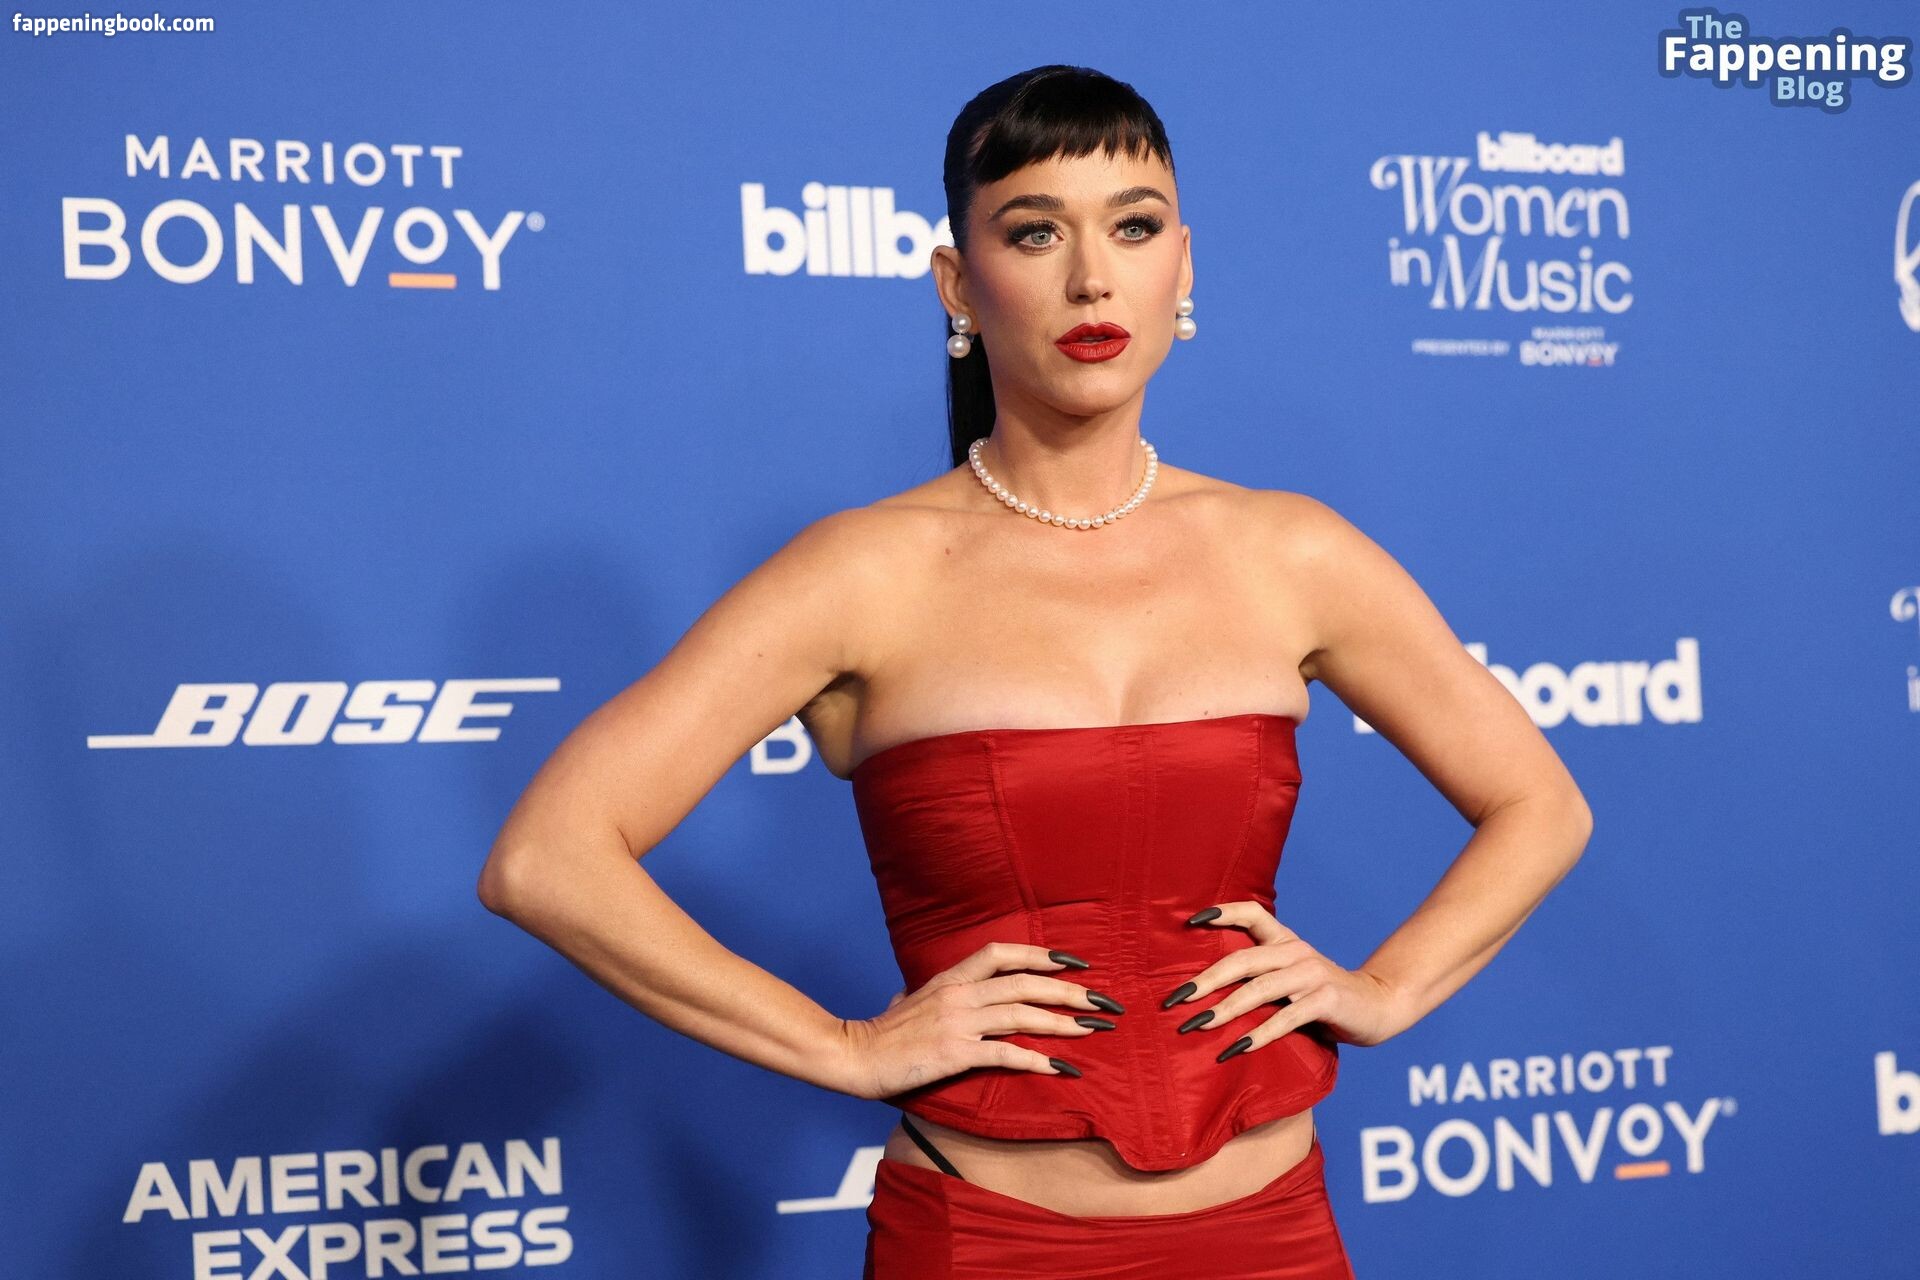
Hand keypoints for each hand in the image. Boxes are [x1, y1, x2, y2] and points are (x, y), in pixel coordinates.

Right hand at [833, 942, 1120, 1101]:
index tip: (1072, 962)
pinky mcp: (955, 1053)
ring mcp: (957, 1023)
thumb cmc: (879, 1033)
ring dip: (1061, 1023)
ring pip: (1021, 1014)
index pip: (1001, 954)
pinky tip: (1061, 1067)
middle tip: (1102, 1002)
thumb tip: (914, 992)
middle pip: (1024, 984)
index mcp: (949, 978)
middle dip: (1068, 992)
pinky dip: (1036, 1059)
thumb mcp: (904, 1001)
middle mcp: (958, 994)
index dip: (1039, 954)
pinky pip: (1005, 1053)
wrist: (853, 1056)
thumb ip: (920, 994)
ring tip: (1092, 1030)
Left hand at [1167, 901, 1407, 1051]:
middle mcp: (1296, 952)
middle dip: (1205, 980)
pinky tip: (1236, 1048)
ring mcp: (1312, 974)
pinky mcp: (1326, 1000)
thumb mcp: (1291, 977)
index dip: (1222, 912)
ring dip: (1224, 1010)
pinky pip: (1286, 1017)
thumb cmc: (1322, 996)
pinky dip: (1259, 1034)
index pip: (1252, 913)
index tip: (1189, 921)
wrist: (1378, 1005)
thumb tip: (1205, 992)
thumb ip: (1260, 976)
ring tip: (1196, 1025)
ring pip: (1259, 989)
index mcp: (1285, 941)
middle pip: (1242, 959)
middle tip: (1174, 1000)